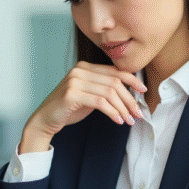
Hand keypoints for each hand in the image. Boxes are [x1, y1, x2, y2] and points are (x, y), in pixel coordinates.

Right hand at [21, 61, 145, 152]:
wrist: (45, 119)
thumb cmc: (68, 109)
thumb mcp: (89, 95)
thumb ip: (104, 89)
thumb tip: (130, 93)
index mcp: (85, 67)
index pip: (114, 71)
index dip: (132, 80)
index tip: (143, 90)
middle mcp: (80, 70)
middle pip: (114, 82)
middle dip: (129, 99)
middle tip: (137, 114)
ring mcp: (75, 81)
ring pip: (109, 92)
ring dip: (123, 108)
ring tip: (129, 120)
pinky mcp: (72, 94)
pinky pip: (100, 102)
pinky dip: (112, 112)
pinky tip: (118, 121)